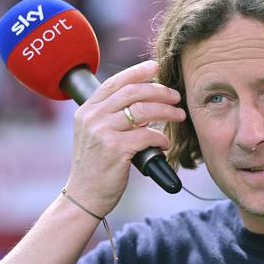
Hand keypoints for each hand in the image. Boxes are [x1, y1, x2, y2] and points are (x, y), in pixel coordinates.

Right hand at [65, 60, 185, 216]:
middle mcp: (92, 117)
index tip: (156, 67)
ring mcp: (102, 132)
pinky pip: (147, 135)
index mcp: (87, 110)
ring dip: (167, 111)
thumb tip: (144, 100)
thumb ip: (111, 115)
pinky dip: (161, 137)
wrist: (84, 196)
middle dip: (159, 91)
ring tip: (179, 115)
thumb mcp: (95, 134)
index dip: (138, 72)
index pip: (115, 82)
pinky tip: (165, 143)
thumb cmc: (95, 167)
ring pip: (143, 110)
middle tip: (176, 97)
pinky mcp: (115, 149)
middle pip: (133, 92)